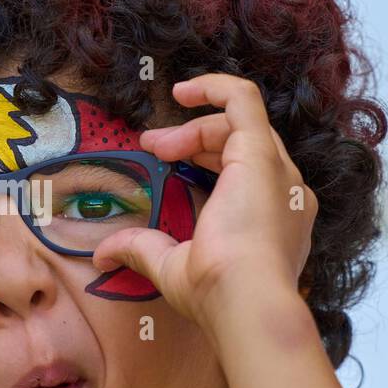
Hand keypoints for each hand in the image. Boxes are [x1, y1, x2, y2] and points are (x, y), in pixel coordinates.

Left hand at [92, 74, 315, 337]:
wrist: (245, 300)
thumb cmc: (217, 293)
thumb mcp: (172, 266)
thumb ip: (143, 250)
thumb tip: (104, 256)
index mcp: (271, 218)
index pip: (241, 170)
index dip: (200, 157)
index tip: (161, 160)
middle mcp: (282, 191)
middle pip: (240, 143)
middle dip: (193, 139)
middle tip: (152, 149)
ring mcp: (277, 171)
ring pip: (240, 123)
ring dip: (194, 125)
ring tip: (154, 141)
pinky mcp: (261, 152)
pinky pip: (244, 100)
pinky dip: (215, 87)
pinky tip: (182, 91)